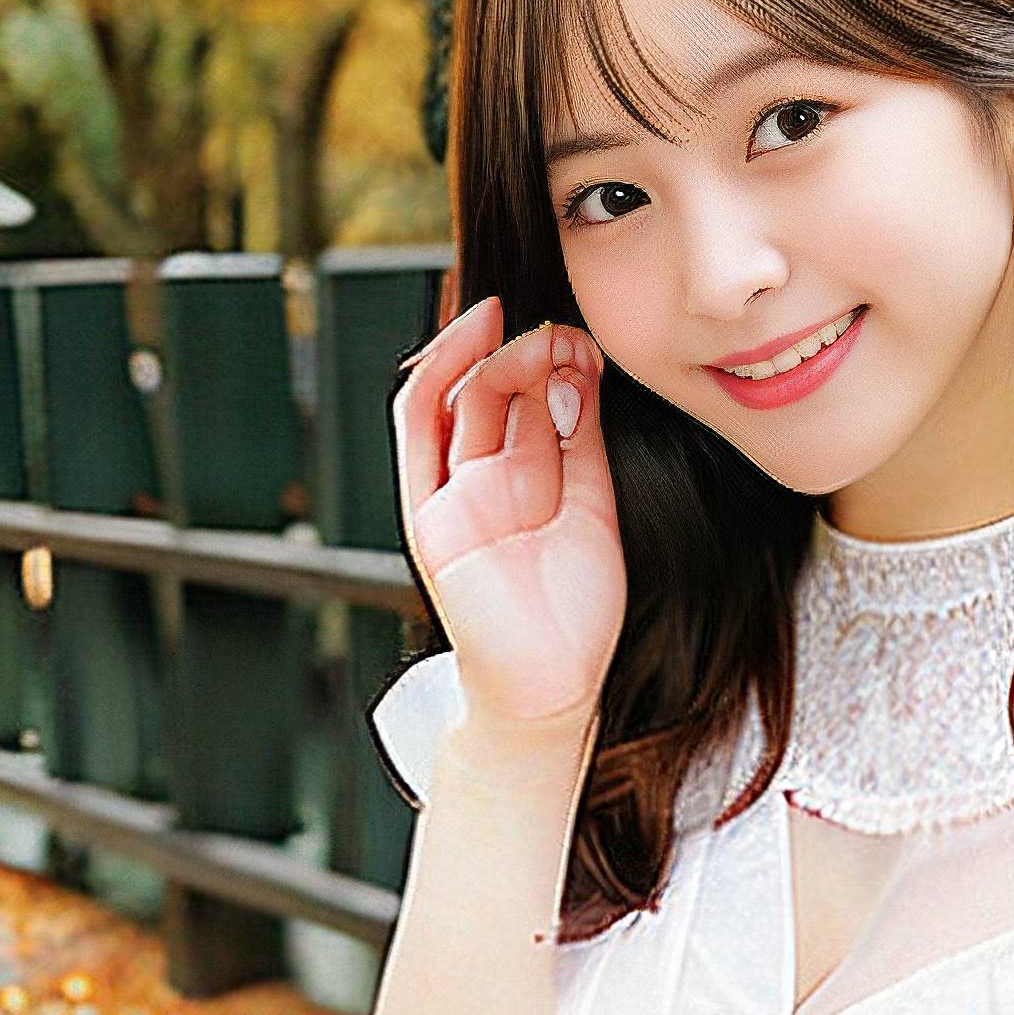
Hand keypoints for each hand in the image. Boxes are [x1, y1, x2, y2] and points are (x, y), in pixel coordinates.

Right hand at [391, 295, 625, 735]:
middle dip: (531, 351)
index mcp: (526, 478)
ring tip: (538, 332)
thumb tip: (580, 371)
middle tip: (564, 330)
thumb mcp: (593, 506)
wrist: (551, 684)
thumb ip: (581, 442)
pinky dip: (441, 376)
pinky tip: (473, 339)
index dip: (555, 359)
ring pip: (461, 398)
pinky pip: (420, 428)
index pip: (531, 397)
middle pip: (498, 391)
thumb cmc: (573, 610)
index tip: (585, 335)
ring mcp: (453, 491)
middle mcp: (485, 478)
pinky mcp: (428, 510)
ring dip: (496, 355)